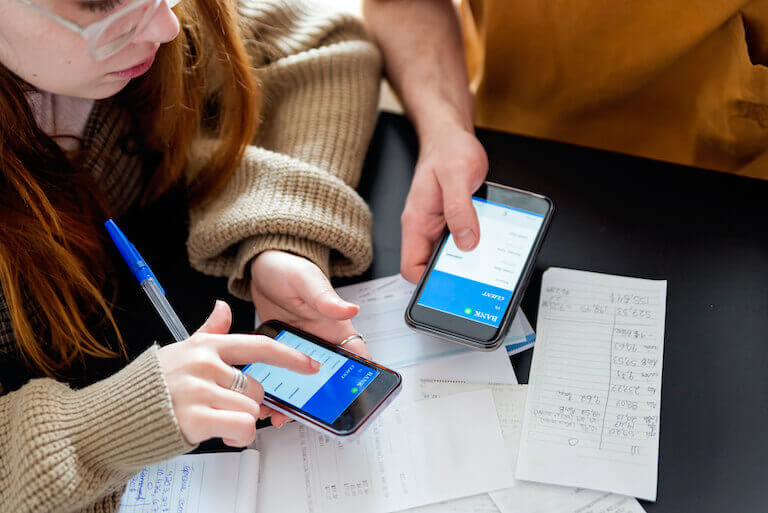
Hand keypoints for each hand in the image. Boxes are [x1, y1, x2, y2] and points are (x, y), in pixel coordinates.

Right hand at [157, 300, 319, 446]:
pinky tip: (220, 433)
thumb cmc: (151, 385)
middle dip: (247, 405)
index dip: (290, 357)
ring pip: (251, 410)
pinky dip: (237, 436)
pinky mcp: (196, 417)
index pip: (260, 346)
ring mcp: (200, 390)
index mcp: (206, 347)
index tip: (310, 366)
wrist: (116, 416)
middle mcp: (205, 365)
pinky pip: (242, 427)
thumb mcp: (181, 351)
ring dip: (239, 423)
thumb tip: (222, 307)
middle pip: (257, 388)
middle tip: (225, 410)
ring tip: (215, 422)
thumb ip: (208, 332)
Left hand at [250, 250, 370, 425]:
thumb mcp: (307, 281)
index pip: (357, 357)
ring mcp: (298, 351)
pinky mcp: (277, 354)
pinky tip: (260, 398)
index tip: (353, 398)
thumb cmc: (290, 269)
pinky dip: (271, 390)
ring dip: (291, 400)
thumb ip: (326, 298)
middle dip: (318, 401)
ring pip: (301, 384)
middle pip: (327, 379)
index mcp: (336, 327)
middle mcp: (320, 343)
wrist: (261, 268)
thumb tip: (350, 309)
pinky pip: (278, 377)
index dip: (359, 379)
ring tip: (276, 413)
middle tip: (305, 414)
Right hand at [400, 125, 487, 282]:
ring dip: (464, 262)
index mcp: (416, 221)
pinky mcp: (452, 221)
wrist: (451, 136)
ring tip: (484, 263)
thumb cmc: (449, 150)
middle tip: (473, 280)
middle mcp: (424, 227)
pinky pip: (460, 243)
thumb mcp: (458, 176)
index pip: (410, 266)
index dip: (426, 282)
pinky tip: (488, 244)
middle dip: (449, 277)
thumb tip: (467, 241)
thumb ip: (460, 209)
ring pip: (447, 257)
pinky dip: (473, 246)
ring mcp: (438, 226)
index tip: (447, 286)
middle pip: (429, 267)